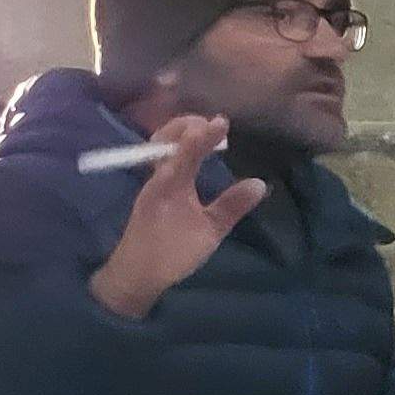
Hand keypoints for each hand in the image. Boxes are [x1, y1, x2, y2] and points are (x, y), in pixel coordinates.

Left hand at [91, 116, 262, 318]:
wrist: (135, 274)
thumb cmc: (171, 254)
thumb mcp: (209, 233)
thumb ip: (232, 206)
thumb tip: (260, 183)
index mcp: (169, 185)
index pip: (187, 150)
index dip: (205, 133)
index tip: (223, 120)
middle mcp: (156, 178)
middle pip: (165, 138)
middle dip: (187, 125)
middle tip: (214, 125)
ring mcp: (150, 183)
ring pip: (160, 146)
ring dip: (180, 134)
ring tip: (205, 133)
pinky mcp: (151, 191)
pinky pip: (161, 158)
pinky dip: (176, 147)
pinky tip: (191, 154)